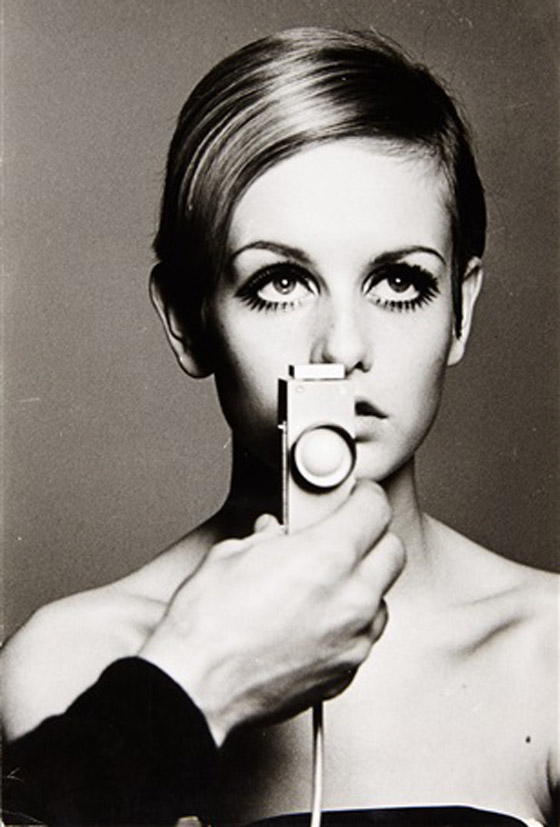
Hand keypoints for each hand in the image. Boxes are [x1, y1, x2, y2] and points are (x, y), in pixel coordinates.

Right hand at [140, 480, 403, 744]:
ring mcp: (353, 639)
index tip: (357, 496)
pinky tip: (319, 617)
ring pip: (383, 597)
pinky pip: (364, 635)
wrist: (196, 686)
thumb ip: (267, 538)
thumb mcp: (232, 554)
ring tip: (327, 580)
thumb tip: (275, 535)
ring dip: (363, 583)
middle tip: (347, 532)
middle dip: (372, 536)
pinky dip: (350, 621)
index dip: (365, 495)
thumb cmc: (208, 627)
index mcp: (327, 557)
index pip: (375, 508)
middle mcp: (351, 598)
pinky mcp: (345, 671)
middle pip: (392, 551)